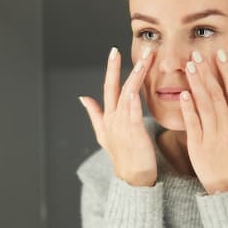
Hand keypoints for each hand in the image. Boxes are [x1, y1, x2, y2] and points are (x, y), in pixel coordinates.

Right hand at [79, 46, 156, 186]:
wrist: (132, 177)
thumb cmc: (123, 156)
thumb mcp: (103, 134)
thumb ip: (94, 114)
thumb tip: (83, 97)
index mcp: (108, 117)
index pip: (108, 87)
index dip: (111, 69)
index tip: (114, 51)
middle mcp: (113, 118)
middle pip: (115, 88)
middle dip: (118, 67)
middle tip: (123, 49)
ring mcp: (122, 125)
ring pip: (128, 95)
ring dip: (135, 77)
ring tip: (144, 61)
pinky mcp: (133, 133)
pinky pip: (133, 114)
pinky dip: (133, 102)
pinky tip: (136, 90)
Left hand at [179, 50, 227, 193]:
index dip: (227, 71)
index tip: (219, 55)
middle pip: (217, 93)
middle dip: (206, 72)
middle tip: (197, 54)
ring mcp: (214, 136)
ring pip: (204, 104)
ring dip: (196, 84)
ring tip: (189, 67)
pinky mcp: (198, 146)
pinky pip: (193, 123)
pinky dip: (188, 108)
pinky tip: (183, 95)